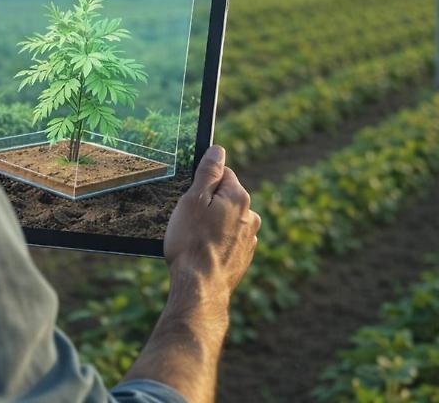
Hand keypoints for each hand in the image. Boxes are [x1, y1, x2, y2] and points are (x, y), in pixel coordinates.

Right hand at [121, 145, 260, 400]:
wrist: (200, 288)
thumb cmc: (191, 242)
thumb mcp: (192, 200)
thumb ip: (208, 173)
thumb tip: (218, 150)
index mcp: (239, 197)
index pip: (223, 173)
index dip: (203, 181)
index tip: (189, 194)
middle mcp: (251, 215)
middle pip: (227, 196)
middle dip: (209, 202)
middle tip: (188, 218)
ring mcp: (250, 238)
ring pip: (229, 219)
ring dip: (214, 223)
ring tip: (194, 238)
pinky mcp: (244, 258)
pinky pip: (230, 240)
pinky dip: (218, 242)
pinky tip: (203, 252)